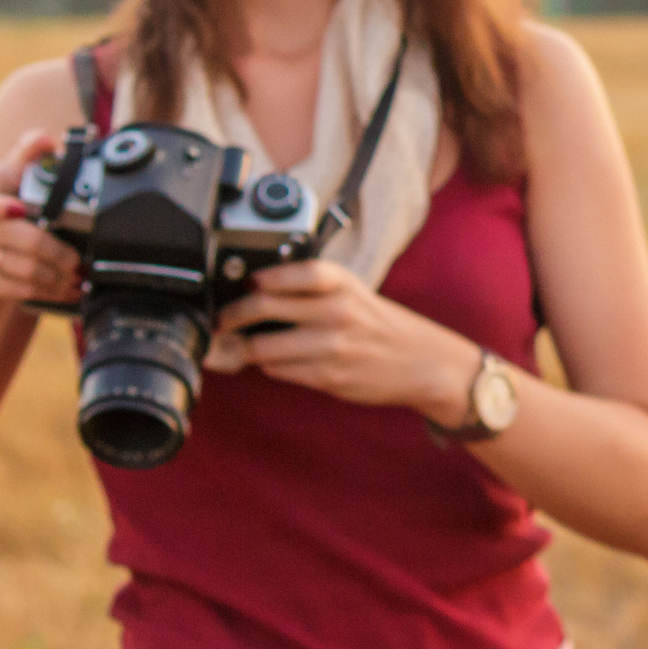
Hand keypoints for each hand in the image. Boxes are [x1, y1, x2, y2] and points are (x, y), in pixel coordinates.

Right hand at [0, 130, 85, 306]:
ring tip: (77, 277)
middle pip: (14, 239)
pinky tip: (63, 291)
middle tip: (78, 259)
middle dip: (53, 251)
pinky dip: (42, 293)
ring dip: (53, 276)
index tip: (19, 210)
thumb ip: (31, 151)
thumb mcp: (19, 169)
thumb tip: (45, 139)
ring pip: (18, 269)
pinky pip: (11, 291)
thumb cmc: (11, 193)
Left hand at [213, 260, 478, 419]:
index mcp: (344, 284)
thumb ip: (314, 290)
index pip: (295, 272)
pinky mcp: (328, 376)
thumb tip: (259, 291)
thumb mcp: (356, 293)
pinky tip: (275, 362)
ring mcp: (332, 346)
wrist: (424, 363)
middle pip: (265, 306)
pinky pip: (280, 371)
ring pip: (264, 346)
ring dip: (247, 348)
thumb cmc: (383, 326)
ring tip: (243, 346)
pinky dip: (270, 366)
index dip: (263, 277)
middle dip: (233, 316)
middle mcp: (338, 311)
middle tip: (223, 320)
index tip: (246, 283)